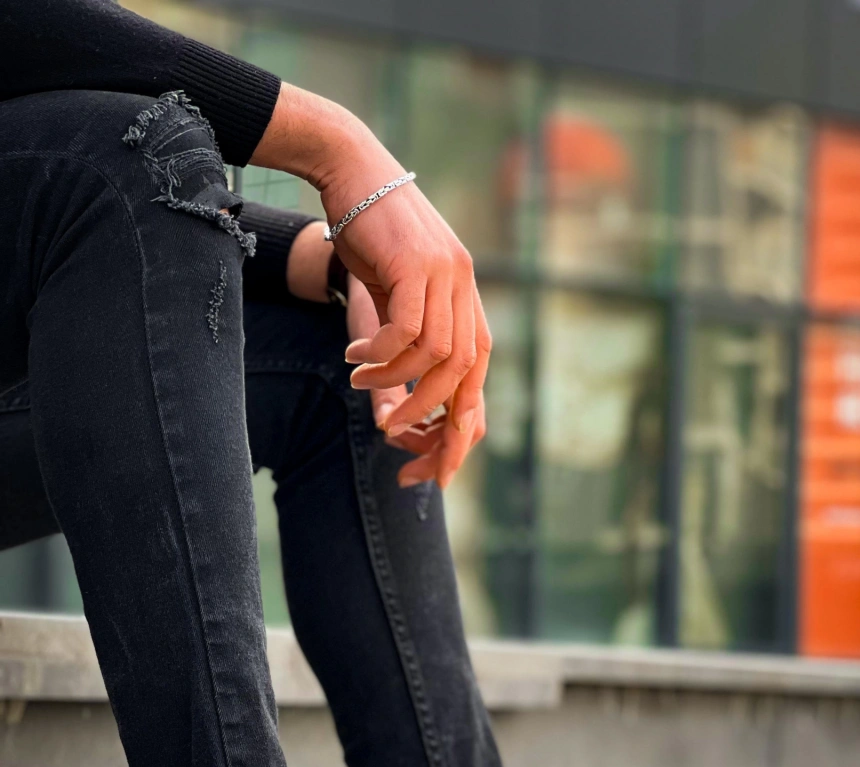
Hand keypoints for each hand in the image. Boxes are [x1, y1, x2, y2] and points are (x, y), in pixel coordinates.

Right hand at [252, 83, 489, 487]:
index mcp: (467, 302)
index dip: (459, 429)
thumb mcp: (388, 305)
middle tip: (393, 439)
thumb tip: (389, 422)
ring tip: (359, 383)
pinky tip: (355, 354)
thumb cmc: (366, 240)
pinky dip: (381, 352)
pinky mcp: (417, 262)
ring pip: (436, 357)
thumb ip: (401, 357)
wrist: (349, 170)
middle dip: (431, 420)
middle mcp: (466, 288)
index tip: (433, 469)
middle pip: (464, 377)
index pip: (477, 379)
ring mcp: (446, 273)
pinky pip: (407, 330)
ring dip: (395, 383)